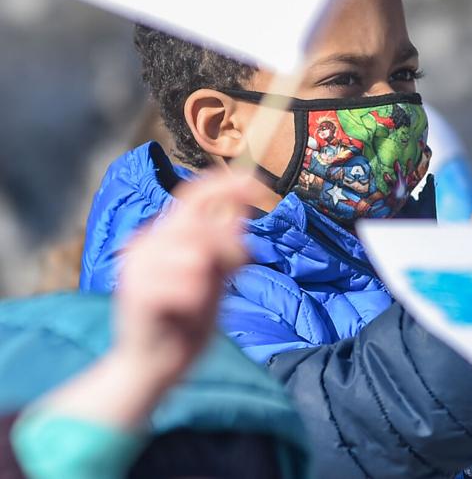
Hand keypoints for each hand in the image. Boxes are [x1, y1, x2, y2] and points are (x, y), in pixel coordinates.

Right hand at [35, 173, 254, 429]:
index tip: (256, 182)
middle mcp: (145, 243)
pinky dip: (197, 301)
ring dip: (211, 281)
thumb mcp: (215, 276)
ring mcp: (137, 266)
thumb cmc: (186, 321)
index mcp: (164, 235)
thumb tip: (242, 210)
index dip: (225, 185)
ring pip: (198, 253)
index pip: (192, 196)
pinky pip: (189, 284)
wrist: (156, 367)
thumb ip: (224, 245)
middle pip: (203, 224)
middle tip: (233, 272)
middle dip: (230, 247)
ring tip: (197, 301)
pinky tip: (185, 313)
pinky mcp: (136, 292)